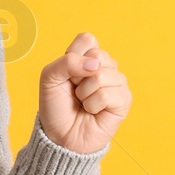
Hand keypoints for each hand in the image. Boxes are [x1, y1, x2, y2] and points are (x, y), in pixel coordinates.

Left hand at [39, 32, 130, 153]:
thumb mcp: (49, 77)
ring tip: (84, 103)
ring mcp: (117, 82)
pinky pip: (107, 94)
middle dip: (78, 76)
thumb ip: (66, 62)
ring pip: (101, 75)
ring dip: (84, 93)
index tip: (66, 75)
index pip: (88, 39)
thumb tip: (94, 64)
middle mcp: (105, 67)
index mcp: (88, 56)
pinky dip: (93, 105)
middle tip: (75, 91)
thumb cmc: (56, 106)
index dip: (72, 56)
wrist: (61, 135)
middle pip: (97, 55)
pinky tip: (93, 111)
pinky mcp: (124, 100)